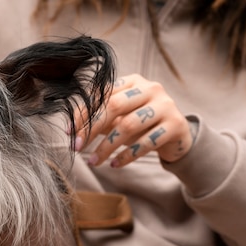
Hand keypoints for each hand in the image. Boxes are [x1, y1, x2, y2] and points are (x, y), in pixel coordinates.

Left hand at [73, 74, 193, 166]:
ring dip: (106, 146)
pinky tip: (114, 164)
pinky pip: (146, 142)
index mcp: (133, 81)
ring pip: (129, 125)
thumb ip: (100, 119)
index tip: (69, 132)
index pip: (102, 94)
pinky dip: (127, 155)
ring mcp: (165, 105)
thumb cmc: (142, 125)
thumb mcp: (120, 119)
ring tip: (93, 161)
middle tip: (77, 147)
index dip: (83, 113)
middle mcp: (150, 88)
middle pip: (114, 105)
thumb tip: (72, 131)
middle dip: (91, 128)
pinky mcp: (176, 125)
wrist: (177, 136)